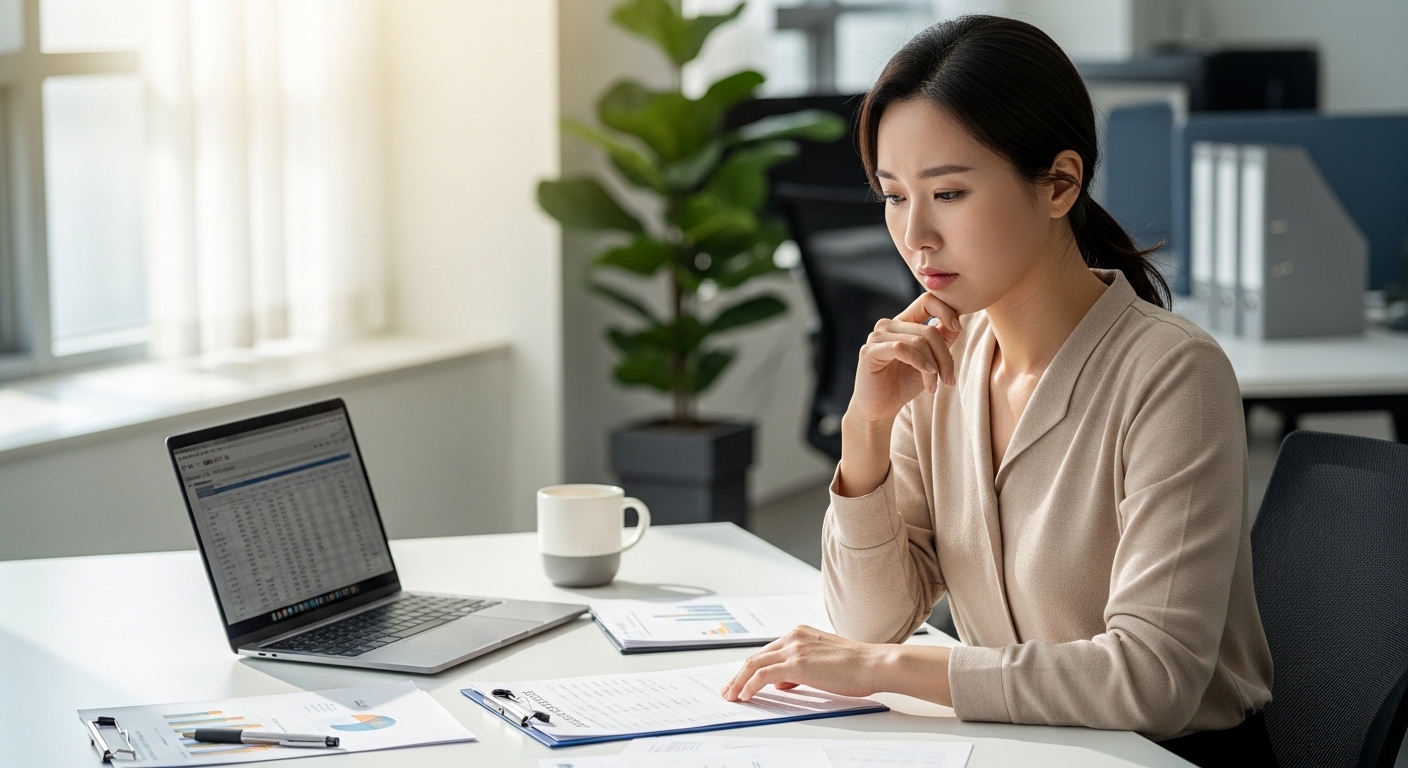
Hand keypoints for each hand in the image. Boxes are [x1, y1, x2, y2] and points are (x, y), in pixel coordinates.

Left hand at [719, 626, 953, 707]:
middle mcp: (793, 637)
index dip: (750, 668)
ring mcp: (794, 649)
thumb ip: (800, 670)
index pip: (767, 652)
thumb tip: (781, 683)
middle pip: (755, 657)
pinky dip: (750, 685)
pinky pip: (763, 675)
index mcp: (799, 634)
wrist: (874, 664)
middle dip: (738, 675)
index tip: (741, 681)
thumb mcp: (822, 665)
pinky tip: (746, 696)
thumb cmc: (856, 666)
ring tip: (731, 696)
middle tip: (728, 690)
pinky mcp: (796, 663)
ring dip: (739, 681)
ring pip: (754, 664)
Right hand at [848, 292, 962, 424]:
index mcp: (903, 322)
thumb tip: (957, 322)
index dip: (946, 311)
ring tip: (935, 385)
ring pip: (919, 341)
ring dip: (933, 367)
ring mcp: (877, 336)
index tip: (958, 328)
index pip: (928, 301)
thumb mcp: (931, 360)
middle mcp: (888, 325)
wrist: (880, 408)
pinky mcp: (869, 351)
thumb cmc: (903, 383)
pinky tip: (927, 379)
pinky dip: (919, 364)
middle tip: (949, 379)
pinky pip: (901, 349)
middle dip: (945, 357)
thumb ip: (942, 340)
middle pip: (929, 330)